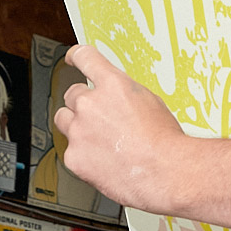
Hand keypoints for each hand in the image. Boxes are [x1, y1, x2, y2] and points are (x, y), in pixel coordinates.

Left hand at [54, 44, 201, 212]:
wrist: (165, 174)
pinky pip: (71, 151)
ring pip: (64, 120)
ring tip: (99, 140)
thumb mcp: (152, 104)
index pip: (85, 58)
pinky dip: (83, 155)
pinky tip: (103, 161)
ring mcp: (79, 131)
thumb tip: (117, 99)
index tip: (71, 58)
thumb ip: (125, 96)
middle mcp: (90, 104)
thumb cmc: (166, 143)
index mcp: (113, 85)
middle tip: (100, 119)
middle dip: (83, 104)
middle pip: (72, 94)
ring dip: (76, 126)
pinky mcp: (74, 156)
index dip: (76, 56)